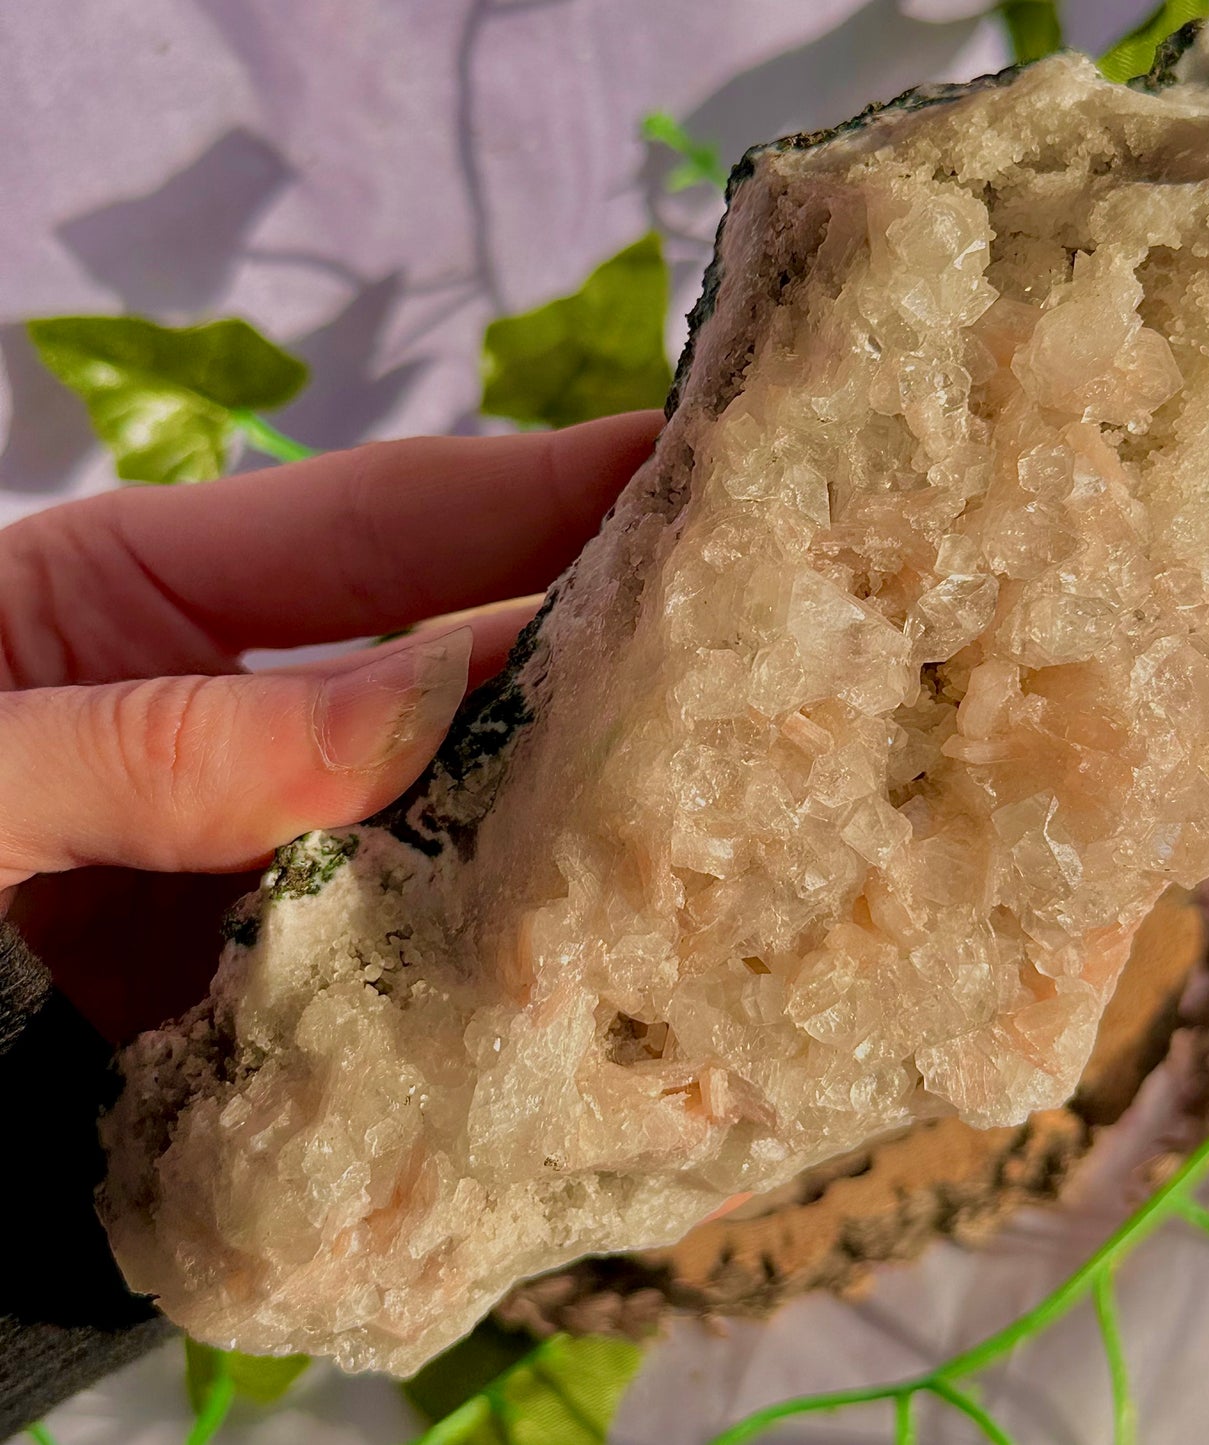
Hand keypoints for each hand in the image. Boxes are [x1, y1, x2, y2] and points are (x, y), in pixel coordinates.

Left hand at [0, 412, 659, 1042]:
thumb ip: (161, 744)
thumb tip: (421, 711)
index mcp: (150, 594)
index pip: (386, 520)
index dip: (548, 485)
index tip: (699, 460)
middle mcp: (240, 719)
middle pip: (448, 670)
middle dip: (595, 654)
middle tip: (757, 644)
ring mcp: (259, 861)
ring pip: (441, 828)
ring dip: (552, 828)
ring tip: (713, 811)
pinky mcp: (262, 996)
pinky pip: (389, 971)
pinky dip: (468, 978)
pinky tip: (579, 974)